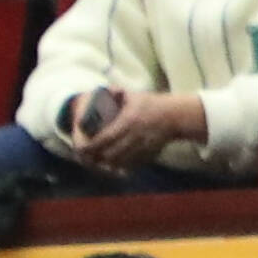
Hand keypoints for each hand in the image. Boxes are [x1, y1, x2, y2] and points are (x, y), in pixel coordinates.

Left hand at [72, 88, 207, 171]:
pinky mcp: (149, 155)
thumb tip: (102, 90)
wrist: (175, 117)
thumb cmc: (152, 104)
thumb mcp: (134, 96)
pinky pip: (131, 165)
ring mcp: (142, 147)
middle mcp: (135, 136)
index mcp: (128, 121)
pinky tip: (114, 165)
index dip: (92, 145)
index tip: (82, 148)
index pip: (105, 137)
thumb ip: (117, 93)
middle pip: (110, 154)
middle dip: (96, 158)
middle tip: (86, 158)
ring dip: (107, 164)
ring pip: (120, 162)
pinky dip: (120, 167)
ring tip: (97, 162)